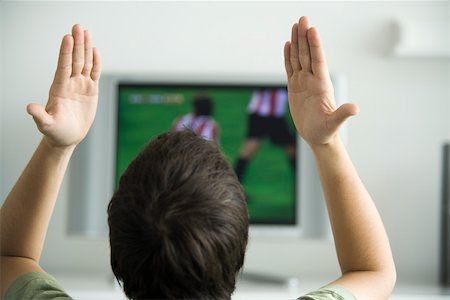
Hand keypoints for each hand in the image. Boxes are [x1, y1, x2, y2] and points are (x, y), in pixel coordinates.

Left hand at [27, 24, 100, 147]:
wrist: (67, 137)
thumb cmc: (55, 132)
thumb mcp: (46, 125)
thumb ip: (39, 116)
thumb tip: (29, 108)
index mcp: (59, 88)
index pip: (63, 66)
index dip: (66, 52)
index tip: (67, 37)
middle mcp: (70, 83)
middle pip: (75, 60)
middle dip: (77, 43)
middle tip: (78, 27)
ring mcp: (80, 85)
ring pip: (85, 63)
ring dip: (86, 48)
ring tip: (87, 32)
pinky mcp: (91, 91)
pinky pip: (94, 73)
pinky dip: (96, 62)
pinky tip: (96, 50)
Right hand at [284, 16, 357, 145]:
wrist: (318, 137)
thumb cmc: (326, 132)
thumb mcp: (333, 124)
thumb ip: (343, 114)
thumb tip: (355, 108)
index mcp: (322, 85)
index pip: (318, 61)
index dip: (315, 46)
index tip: (312, 30)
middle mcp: (313, 80)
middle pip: (307, 54)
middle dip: (305, 37)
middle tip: (302, 19)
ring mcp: (303, 82)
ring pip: (299, 58)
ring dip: (297, 42)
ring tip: (295, 26)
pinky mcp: (295, 87)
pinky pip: (291, 68)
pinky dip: (288, 56)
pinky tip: (288, 45)